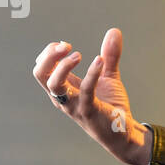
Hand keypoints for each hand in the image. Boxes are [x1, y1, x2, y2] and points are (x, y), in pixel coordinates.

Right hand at [33, 27, 148, 164]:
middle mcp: (63, 97)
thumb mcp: (108, 77)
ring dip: (62, 66)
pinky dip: (91, 73)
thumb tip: (114, 31)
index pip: (42, 68)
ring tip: (78, 55)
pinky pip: (84, 90)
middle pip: (40, 74)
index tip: (66, 45)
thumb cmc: (111, 106)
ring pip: (54, 84)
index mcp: (64, 88)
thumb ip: (110, 56)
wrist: (124, 132)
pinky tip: (99, 61)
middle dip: (49, 56)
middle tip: (66, 45)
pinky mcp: (88, 110)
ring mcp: (74, 105)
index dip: (49, 53)